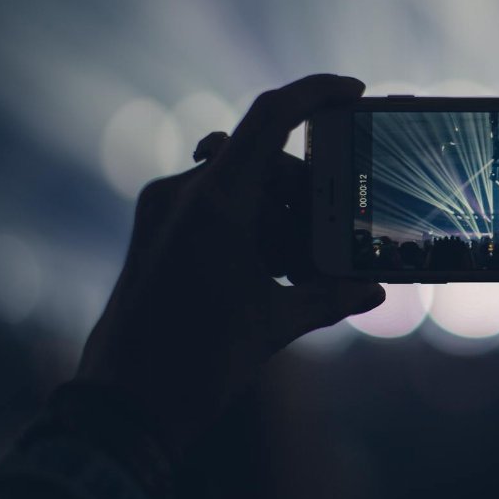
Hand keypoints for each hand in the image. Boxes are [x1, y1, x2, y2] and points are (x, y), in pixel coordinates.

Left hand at [76, 75, 384, 450]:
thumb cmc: (198, 363)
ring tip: (299, 262)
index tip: (354, 91)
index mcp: (217, 202)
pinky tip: (266, 269)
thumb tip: (375, 288)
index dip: (316, 92)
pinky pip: (210, 205)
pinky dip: (246, 223)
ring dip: (276, 210)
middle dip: (306, 186)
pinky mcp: (152, 229)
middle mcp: (184, 193)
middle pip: (263, 158)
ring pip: (237, 183)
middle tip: (336, 224)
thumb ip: (329, 297)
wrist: (123, 406)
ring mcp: (162, 209)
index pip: (271, 116)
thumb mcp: (274, 325)